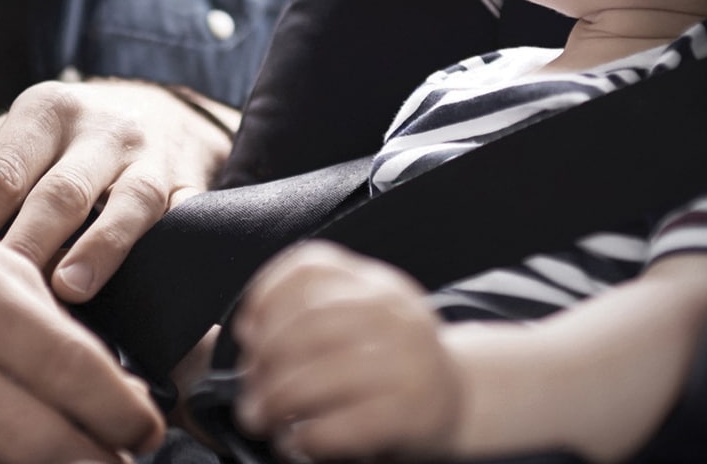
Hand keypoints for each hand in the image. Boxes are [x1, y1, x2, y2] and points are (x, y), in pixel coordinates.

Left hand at [0, 78, 233, 301]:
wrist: (162, 112)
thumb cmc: (63, 141)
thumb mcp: (8, 140)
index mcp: (42, 111)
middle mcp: (99, 127)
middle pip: (58, 191)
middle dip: (27, 244)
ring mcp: (149, 156)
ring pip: (126, 202)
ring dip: (98, 248)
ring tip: (68, 289)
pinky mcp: (190, 184)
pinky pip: (181, 217)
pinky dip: (162, 249)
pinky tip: (144, 282)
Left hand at [233, 241, 462, 461]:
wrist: (459, 397)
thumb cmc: (393, 361)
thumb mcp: (365, 316)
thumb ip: (315, 311)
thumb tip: (247, 334)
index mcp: (375, 283)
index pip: (309, 267)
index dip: (264, 297)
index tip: (248, 330)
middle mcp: (392, 313)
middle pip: (303, 327)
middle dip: (262, 363)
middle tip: (250, 390)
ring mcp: (404, 362)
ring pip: (313, 377)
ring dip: (274, 403)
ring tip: (263, 418)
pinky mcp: (408, 413)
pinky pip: (337, 426)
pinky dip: (304, 437)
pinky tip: (297, 440)